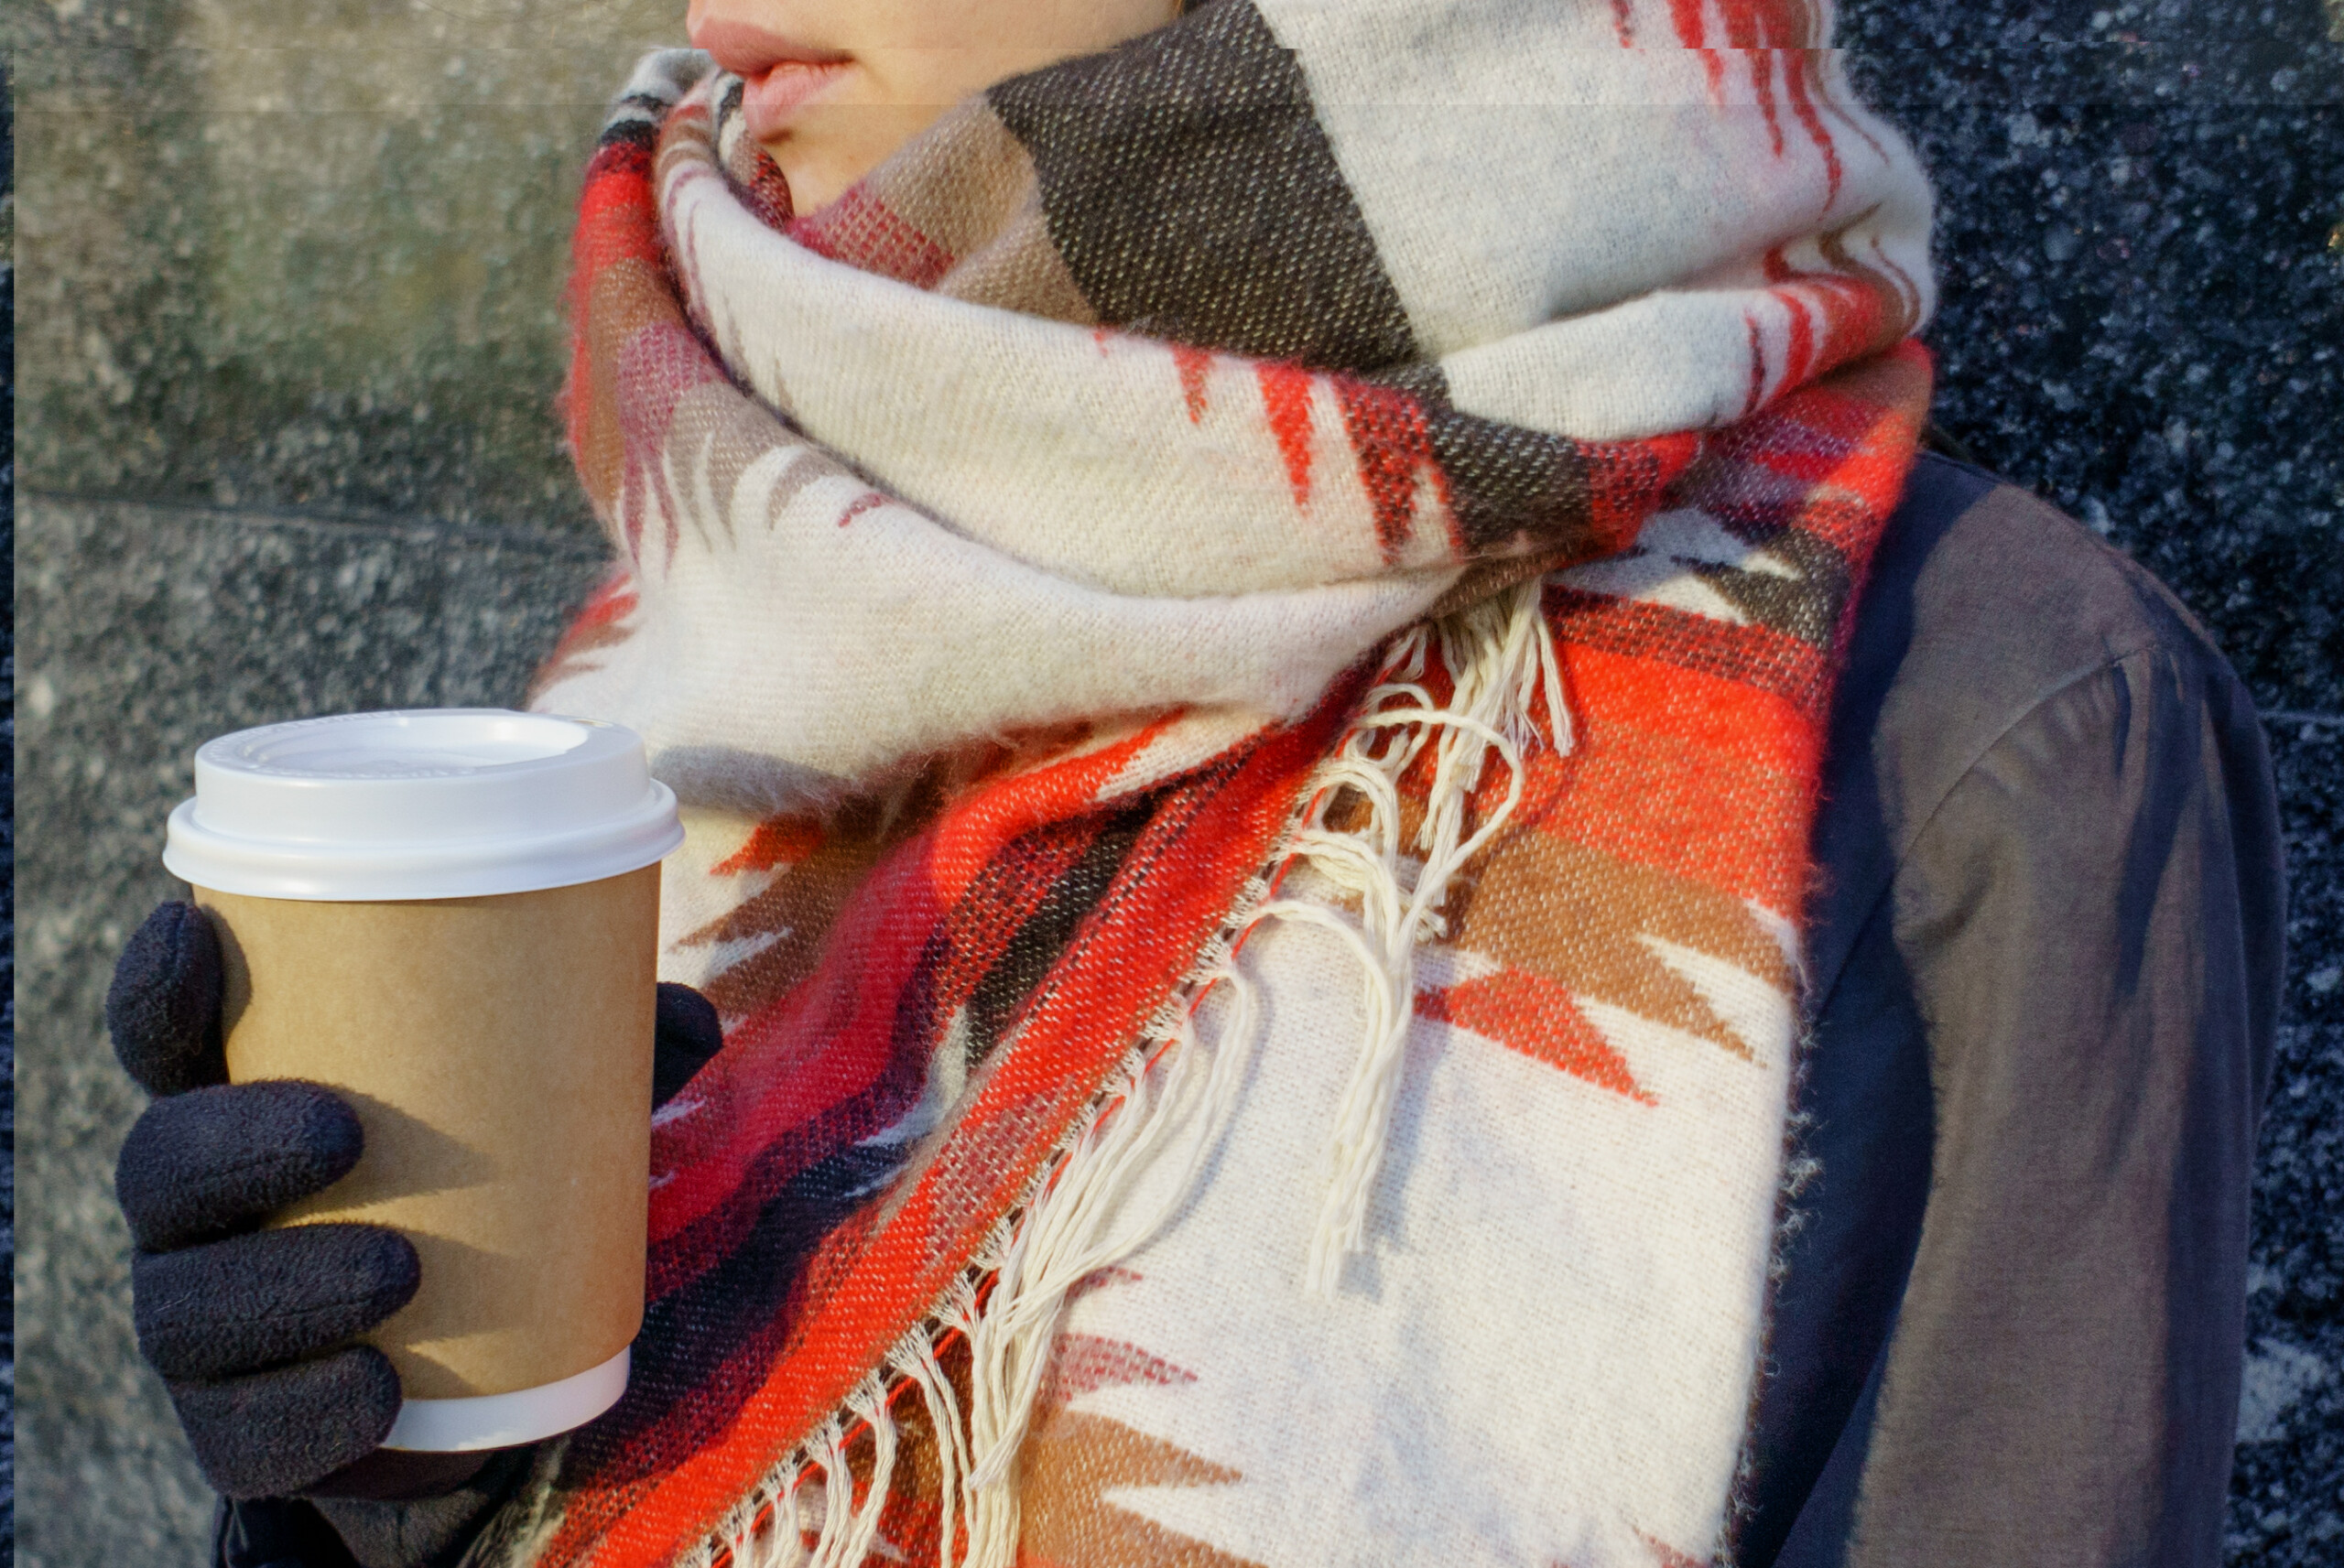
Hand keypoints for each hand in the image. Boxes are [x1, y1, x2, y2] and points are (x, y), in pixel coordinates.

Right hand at [109, 901, 723, 1500]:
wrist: (456, 1386)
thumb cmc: (471, 1200)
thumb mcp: (530, 1125)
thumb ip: (599, 1065)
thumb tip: (691, 1018)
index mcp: (239, 1111)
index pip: (165, 1042)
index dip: (160, 990)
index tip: (195, 928)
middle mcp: (194, 1217)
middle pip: (160, 1169)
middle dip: (233, 1145)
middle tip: (345, 1133)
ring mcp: (202, 1327)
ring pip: (190, 1306)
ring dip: (284, 1283)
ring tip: (399, 1270)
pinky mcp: (239, 1429)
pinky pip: (243, 1432)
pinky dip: (308, 1411)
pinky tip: (378, 1388)